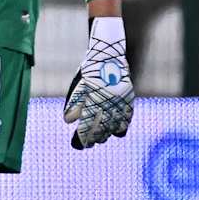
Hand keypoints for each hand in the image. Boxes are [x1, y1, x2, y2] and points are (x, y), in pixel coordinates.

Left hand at [63, 16, 133, 148]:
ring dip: (107, 134)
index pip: (87, 125)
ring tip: (101, 139)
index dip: (82, 137)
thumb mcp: (78, 86)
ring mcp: (120, 101)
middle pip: (101, 128)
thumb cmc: (90, 71)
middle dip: (94, 138)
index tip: (78, 144)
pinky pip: (127, 117)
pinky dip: (121, 126)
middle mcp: (108, 102)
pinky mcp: (129, 98)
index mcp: (93, 99)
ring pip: (115, 125)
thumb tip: (69, 122)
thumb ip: (73, 103)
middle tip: (89, 144)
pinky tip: (116, 132)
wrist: (109, 54)